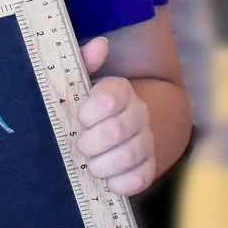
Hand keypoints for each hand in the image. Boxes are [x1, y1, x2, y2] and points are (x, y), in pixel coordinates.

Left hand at [75, 36, 157, 196]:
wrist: (112, 133)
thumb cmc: (86, 107)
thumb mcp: (79, 83)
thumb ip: (83, 62)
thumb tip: (99, 44)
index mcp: (119, 90)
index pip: (110, 97)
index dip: (90, 111)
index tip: (79, 117)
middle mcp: (138, 113)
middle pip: (117, 130)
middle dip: (91, 142)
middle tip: (79, 145)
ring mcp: (145, 141)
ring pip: (129, 155)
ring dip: (102, 164)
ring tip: (90, 164)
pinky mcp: (147, 167)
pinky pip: (140, 179)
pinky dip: (120, 183)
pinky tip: (107, 179)